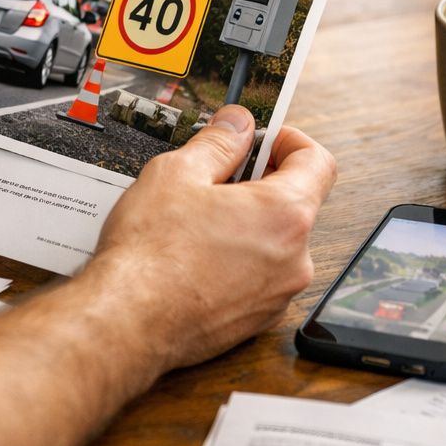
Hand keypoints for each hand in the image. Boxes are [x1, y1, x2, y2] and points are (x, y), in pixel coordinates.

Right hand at [91, 107, 336, 370]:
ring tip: (196, 221)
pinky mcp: (257, 319)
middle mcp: (295, 258)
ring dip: (246, 225)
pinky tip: (195, 256)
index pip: (318, 162)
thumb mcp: (177, 172)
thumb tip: (238, 124)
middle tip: (215, 177)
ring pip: (274, 242)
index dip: (289, 141)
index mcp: (285, 214)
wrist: (127, 321)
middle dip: (259, 184)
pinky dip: (237, 261)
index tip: (261, 139)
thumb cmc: (150, 253)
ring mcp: (278, 294)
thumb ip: (219, 142)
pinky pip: (259, 276)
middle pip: (295, 203)